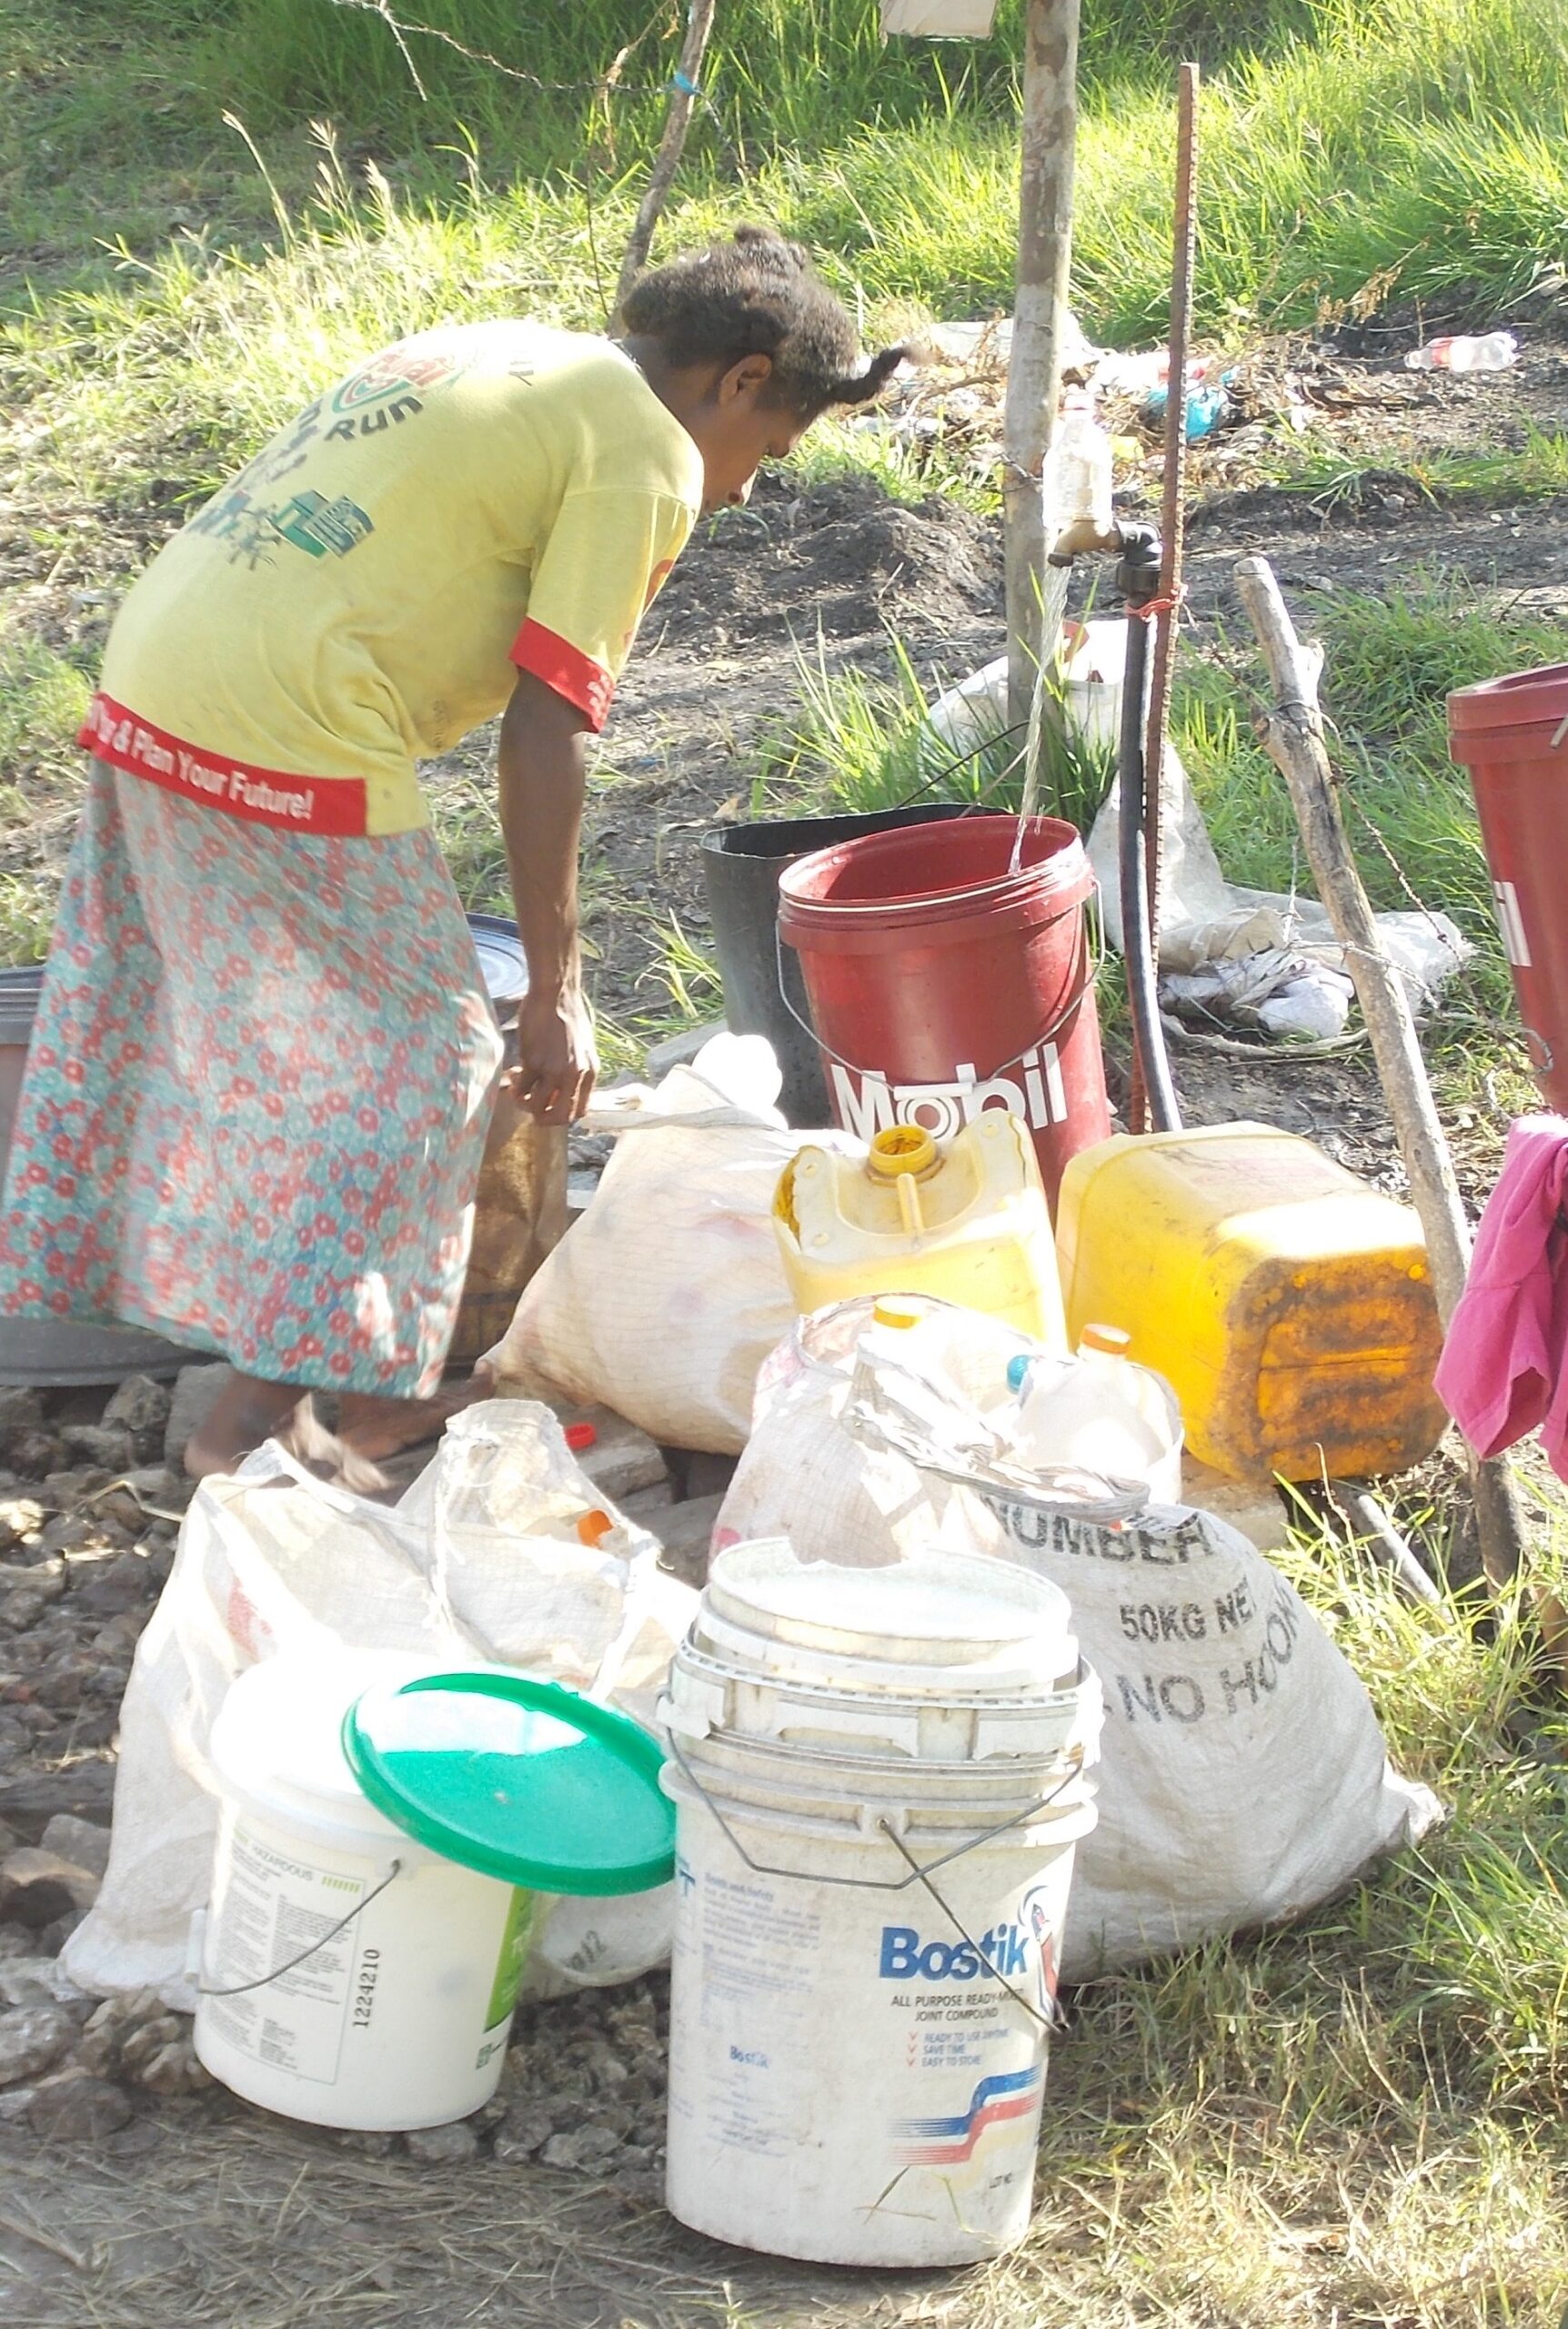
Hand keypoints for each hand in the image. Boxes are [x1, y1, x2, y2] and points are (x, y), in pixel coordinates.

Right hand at [511, 987, 597, 1124]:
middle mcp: (575, 1076)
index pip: (580, 1111)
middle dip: (543, 1118)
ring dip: (525, 1103)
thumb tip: (561, 1089)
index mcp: (590, 1072)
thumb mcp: (582, 1048)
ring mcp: (554, 1071)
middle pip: (561, 1117)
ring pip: (538, 1107)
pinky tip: (513, 1073)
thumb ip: (576, 1069)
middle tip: (532, 1107)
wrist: (556, 995)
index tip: (551, 1106)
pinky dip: (515, 1086)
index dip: (563, 1114)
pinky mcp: (534, 1062)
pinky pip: (522, 1088)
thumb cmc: (568, 1015)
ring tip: (519, 1088)